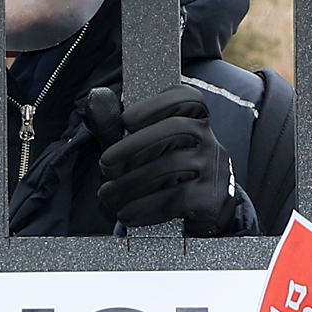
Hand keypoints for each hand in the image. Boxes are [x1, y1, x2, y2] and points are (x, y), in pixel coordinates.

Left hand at [90, 85, 238, 235]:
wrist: (207, 208)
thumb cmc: (172, 172)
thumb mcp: (149, 147)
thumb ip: (124, 127)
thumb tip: (97, 101)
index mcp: (196, 120)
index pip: (187, 98)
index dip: (156, 105)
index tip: (126, 121)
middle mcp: (209, 139)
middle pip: (176, 129)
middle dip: (134, 145)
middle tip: (105, 163)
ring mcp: (213, 168)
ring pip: (172, 166)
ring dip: (131, 182)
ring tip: (108, 193)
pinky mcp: (211, 197)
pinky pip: (175, 198)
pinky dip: (146, 206)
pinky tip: (127, 212)